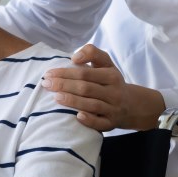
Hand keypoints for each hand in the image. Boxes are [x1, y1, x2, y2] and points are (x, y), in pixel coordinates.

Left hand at [41, 44, 164, 131]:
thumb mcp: (106, 63)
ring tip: (55, 97)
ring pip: (92, 105)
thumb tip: (74, 58)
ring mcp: (113, 109)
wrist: (131, 105)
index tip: (49, 73)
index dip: (66, 72)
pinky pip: (100, 123)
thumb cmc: (110, 81)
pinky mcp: (111, 124)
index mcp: (111, 75)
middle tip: (46, 84)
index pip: (85, 73)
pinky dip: (89, 120)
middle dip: (64, 85)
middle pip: (86, 88)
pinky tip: (77, 116)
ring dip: (72, 101)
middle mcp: (114, 92)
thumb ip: (92, 53)